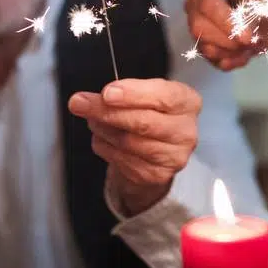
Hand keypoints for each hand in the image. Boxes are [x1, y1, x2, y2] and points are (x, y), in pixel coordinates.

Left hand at [68, 78, 201, 215]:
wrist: (157, 148)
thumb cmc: (150, 113)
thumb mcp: (143, 94)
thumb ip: (122, 92)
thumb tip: (89, 99)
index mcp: (187, 102)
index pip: (163, 96)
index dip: (133, 95)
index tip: (107, 93)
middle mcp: (185, 131)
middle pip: (143, 122)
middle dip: (106, 112)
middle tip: (80, 103)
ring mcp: (173, 156)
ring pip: (128, 142)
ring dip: (102, 129)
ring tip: (93, 120)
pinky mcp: (156, 175)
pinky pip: (121, 159)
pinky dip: (105, 146)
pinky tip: (104, 138)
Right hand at [184, 0, 267, 69]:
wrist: (267, 7)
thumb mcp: (267, 0)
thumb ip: (256, 16)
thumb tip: (244, 41)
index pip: (208, 4)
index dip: (227, 23)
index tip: (248, 38)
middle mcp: (194, 5)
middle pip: (200, 28)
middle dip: (230, 40)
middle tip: (254, 39)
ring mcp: (196, 26)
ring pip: (207, 48)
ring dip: (235, 51)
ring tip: (254, 42)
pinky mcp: (203, 46)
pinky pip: (215, 61)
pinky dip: (235, 60)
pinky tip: (246, 50)